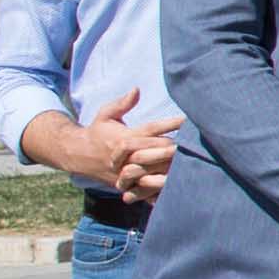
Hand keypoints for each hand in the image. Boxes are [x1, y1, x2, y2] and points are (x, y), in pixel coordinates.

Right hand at [49, 85, 181, 205]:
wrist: (79, 156)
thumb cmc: (98, 132)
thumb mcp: (105, 115)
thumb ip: (121, 103)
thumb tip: (136, 89)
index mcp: (124, 137)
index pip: (151, 129)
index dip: (171, 124)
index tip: (188, 119)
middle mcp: (127, 156)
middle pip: (156, 151)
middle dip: (176, 147)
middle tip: (199, 143)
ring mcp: (126, 172)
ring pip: (154, 171)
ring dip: (172, 168)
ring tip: (194, 163)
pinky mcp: (127, 185)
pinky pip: (146, 189)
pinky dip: (161, 188)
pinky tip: (178, 185)